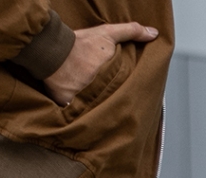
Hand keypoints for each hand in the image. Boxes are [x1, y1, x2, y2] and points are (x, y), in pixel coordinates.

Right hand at [43, 22, 158, 105]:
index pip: (121, 90)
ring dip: (95, 112)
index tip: (125, 96)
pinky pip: (73, 115)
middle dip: (110, 104)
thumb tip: (153, 33)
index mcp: (109, 74)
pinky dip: (77, 116)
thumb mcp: (107, 33)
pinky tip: (81, 118)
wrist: (52, 49)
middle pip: (107, 102)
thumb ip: (131, 31)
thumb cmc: (80, 42)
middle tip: (113, 108)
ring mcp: (80, 98)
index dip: (123, 94)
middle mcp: (96, 88)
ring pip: (92, 110)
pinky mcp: (66, 104)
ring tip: (98, 114)